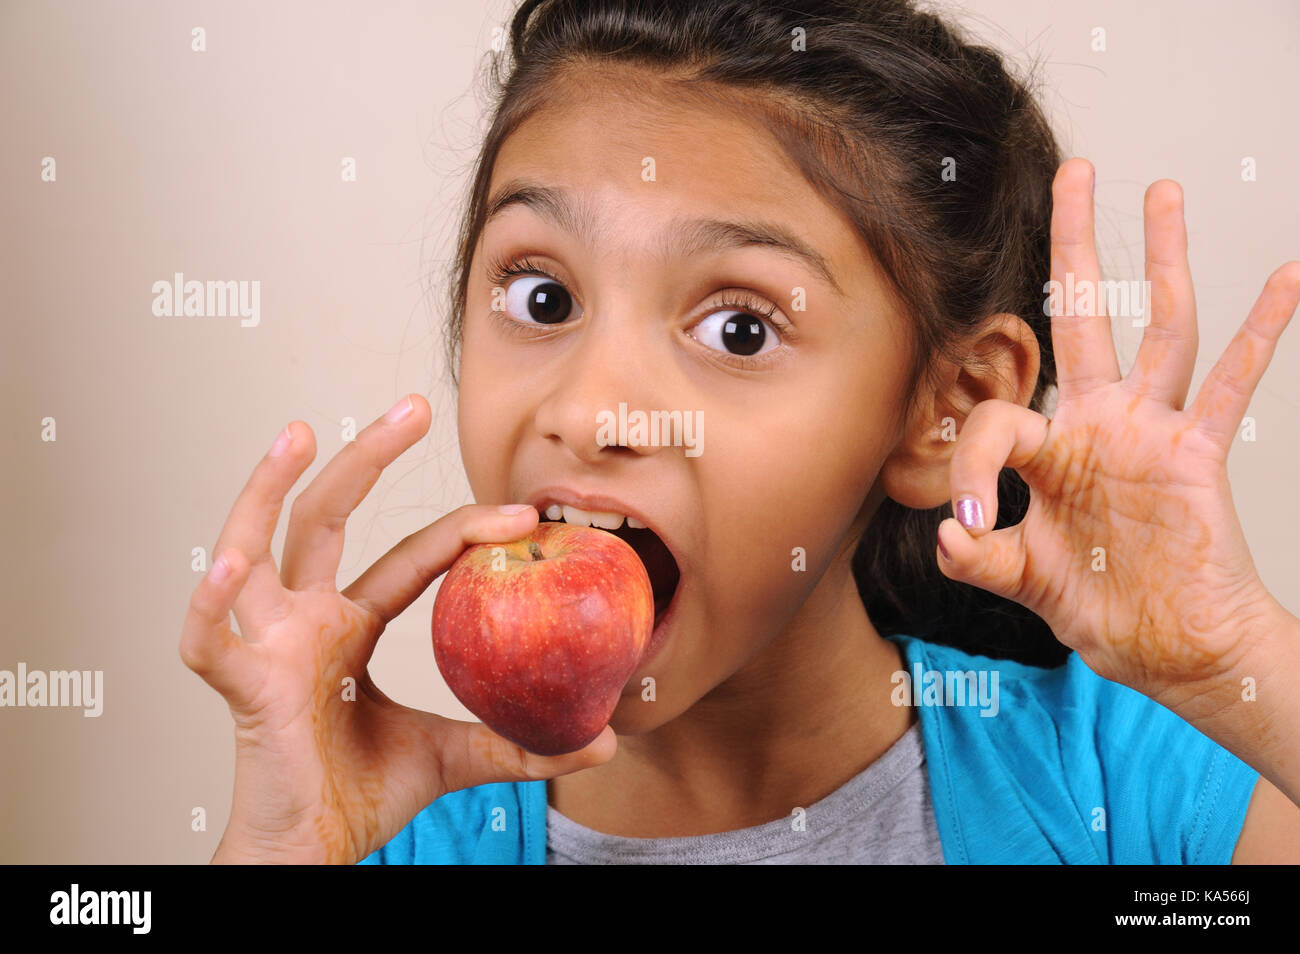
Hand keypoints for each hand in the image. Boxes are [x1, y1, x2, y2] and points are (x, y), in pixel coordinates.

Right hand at [180, 395, 614, 863]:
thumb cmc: (366, 791)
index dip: (463, 530)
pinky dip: (212, 601)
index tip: (523, 512)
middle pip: (326, 517)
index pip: (409, 557)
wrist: (314, 847)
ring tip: (299, 434)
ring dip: (267, 489)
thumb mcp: (454, 755)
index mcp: (350, 625)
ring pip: (254, 547)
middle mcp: (304, 618)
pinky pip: (209, 639)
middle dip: (366, 457)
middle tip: (415, 406)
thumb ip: (518, 742)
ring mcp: (266, 643)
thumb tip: (606, 741)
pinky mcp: (239, 685)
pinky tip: (232, 563)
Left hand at [937, 158, 1299, 701]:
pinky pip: (1233, 384)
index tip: (967, 527)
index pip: (1003, 419)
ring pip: (1160, 326)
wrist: (1167, 648)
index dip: (972, 467)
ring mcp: (1153, 431)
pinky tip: (1282, 277)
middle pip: (1086, 316)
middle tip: (1072, 174)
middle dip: (1075, 247)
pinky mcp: (1200, 453)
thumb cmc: (1098, 606)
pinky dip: (1259, 332)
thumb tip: (947, 539)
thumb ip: (981, 561)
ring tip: (1159, 190)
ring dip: (1162, 259)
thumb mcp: (1024, 580)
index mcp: (1052, 450)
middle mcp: (1100, 424)